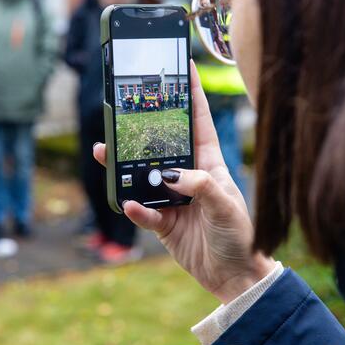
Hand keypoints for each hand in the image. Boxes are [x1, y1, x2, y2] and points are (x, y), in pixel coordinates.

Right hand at [93, 60, 275, 303]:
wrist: (235, 276)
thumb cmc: (240, 235)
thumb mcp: (226, 204)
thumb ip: (200, 185)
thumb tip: (168, 174)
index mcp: (210, 164)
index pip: (198, 123)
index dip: (192, 95)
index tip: (184, 68)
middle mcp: (189, 177)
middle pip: (160, 146)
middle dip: (141, 129)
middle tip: (120, 113)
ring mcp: (174, 199)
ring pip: (143, 176)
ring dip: (124, 167)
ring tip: (104, 153)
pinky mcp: (163, 223)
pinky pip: (143, 211)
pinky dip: (134, 208)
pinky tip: (127, 203)